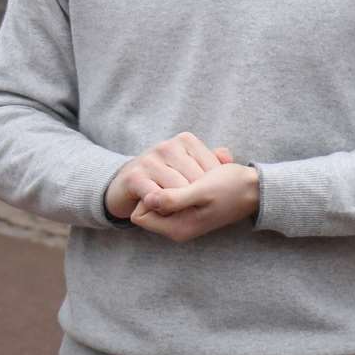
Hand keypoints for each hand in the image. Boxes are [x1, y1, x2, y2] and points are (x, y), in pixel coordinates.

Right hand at [103, 132, 234, 220]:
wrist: (127, 182)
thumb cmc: (166, 175)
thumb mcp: (190, 165)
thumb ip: (210, 161)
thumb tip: (228, 158)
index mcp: (185, 140)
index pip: (211, 167)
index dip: (215, 188)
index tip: (214, 201)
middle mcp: (167, 146)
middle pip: (196, 180)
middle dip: (199, 199)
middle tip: (202, 212)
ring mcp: (150, 160)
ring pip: (177, 189)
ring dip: (182, 206)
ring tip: (187, 214)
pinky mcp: (134, 176)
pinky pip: (156, 197)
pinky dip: (164, 208)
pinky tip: (167, 213)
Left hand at [130, 163, 259, 242]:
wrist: (258, 188)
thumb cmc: (233, 188)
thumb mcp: (203, 191)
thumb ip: (173, 198)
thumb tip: (146, 199)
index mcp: (177, 228)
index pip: (139, 215)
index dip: (148, 196)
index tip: (169, 184)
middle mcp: (178, 227)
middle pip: (148, 207)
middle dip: (161, 189)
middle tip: (186, 179)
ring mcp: (184, 218)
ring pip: (161, 197)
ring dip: (173, 183)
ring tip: (197, 178)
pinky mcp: (191, 208)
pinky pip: (174, 193)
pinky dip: (182, 182)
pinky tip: (200, 176)